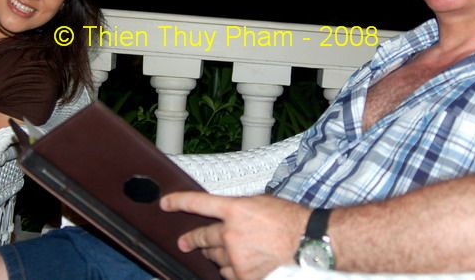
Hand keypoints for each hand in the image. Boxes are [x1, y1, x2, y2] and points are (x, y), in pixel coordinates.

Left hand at [160, 192, 310, 279]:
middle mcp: (231, 233)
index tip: (165, 204)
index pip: (198, 203)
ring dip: (218, 255)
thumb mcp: (260, 203)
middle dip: (193, 239)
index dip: (178, 202)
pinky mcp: (243, 275)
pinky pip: (228, 274)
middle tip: (186, 241)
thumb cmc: (290, 220)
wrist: (309, 243)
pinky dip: (232, 270)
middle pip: (203, 236)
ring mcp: (236, 256)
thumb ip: (238, 209)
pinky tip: (242, 265)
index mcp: (235, 209)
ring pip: (215, 258)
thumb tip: (226, 214)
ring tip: (230, 253)